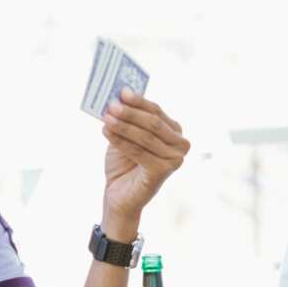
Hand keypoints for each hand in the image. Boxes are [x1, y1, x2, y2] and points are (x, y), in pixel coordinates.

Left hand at [101, 89, 189, 231]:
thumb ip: (128, 117)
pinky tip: (106, 132)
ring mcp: (175, 160)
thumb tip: (119, 95)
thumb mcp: (126, 135)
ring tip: (106, 117)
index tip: (121, 91)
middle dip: (131, 112)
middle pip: (153, 123)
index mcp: (175, 132)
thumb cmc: (124, 163)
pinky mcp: (163, 172)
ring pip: (146, 136)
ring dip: (123, 125)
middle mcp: (181, 145)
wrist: (120, 195)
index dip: (139, 101)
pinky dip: (121, 140)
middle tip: (111, 105)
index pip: (157, 111)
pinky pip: (139, 151)